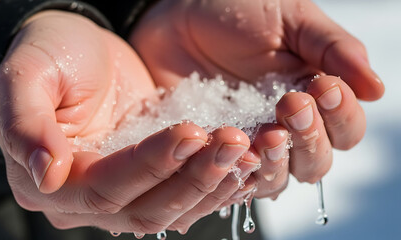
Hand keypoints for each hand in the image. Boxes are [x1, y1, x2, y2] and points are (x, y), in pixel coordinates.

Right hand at [0, 10, 259, 233]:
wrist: (78, 50)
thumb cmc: (49, 55)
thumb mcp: (25, 76)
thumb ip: (26, 125)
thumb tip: (47, 174)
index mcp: (49, 181)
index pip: (104, 189)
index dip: (150, 164)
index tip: (191, 130)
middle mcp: (86, 200)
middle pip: (145, 210)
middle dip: (193, 178)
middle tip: (233, 143)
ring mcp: (121, 194)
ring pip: (171, 210)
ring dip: (213, 183)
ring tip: (247, 151)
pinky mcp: (149, 181)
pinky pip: (186, 196)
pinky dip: (217, 184)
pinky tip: (244, 164)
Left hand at [130, 0, 383, 199]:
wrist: (179, 16)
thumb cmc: (237, 11)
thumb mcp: (291, 19)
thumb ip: (333, 50)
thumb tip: (375, 89)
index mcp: (312, 99)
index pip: (344, 130)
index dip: (340, 117)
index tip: (324, 88)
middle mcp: (284, 129)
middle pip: (314, 163)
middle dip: (308, 138)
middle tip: (291, 104)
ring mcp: (247, 144)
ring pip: (276, 179)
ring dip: (275, 161)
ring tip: (265, 133)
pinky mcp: (212, 152)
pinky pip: (229, 178)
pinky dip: (234, 170)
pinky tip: (229, 147)